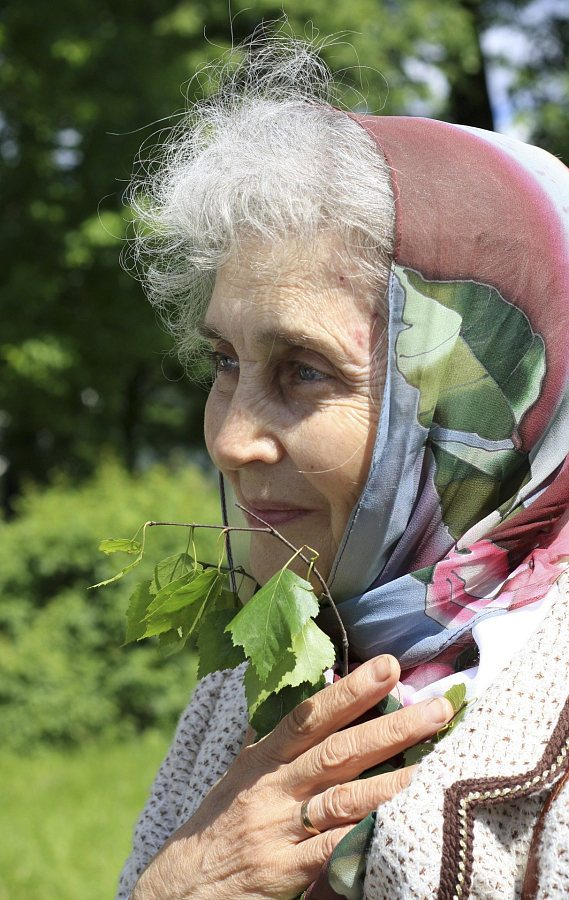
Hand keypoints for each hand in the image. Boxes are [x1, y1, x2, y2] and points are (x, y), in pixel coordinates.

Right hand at [130, 655, 452, 899]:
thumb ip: (268, 741)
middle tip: (437, 708)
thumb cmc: (215, 827)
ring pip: (344, 799)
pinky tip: (400, 824)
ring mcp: (279, 830)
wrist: (177, 892)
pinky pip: (335, 850)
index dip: (349, 690)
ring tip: (437, 764)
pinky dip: (367, 835)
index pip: (310, 716)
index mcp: (262, 759)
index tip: (388, 667)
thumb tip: (289, 697)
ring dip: (393, 781)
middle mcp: (272, 788)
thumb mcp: (235, 777)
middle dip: (390, 728)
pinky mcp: (286, 871)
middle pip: (337, 752)